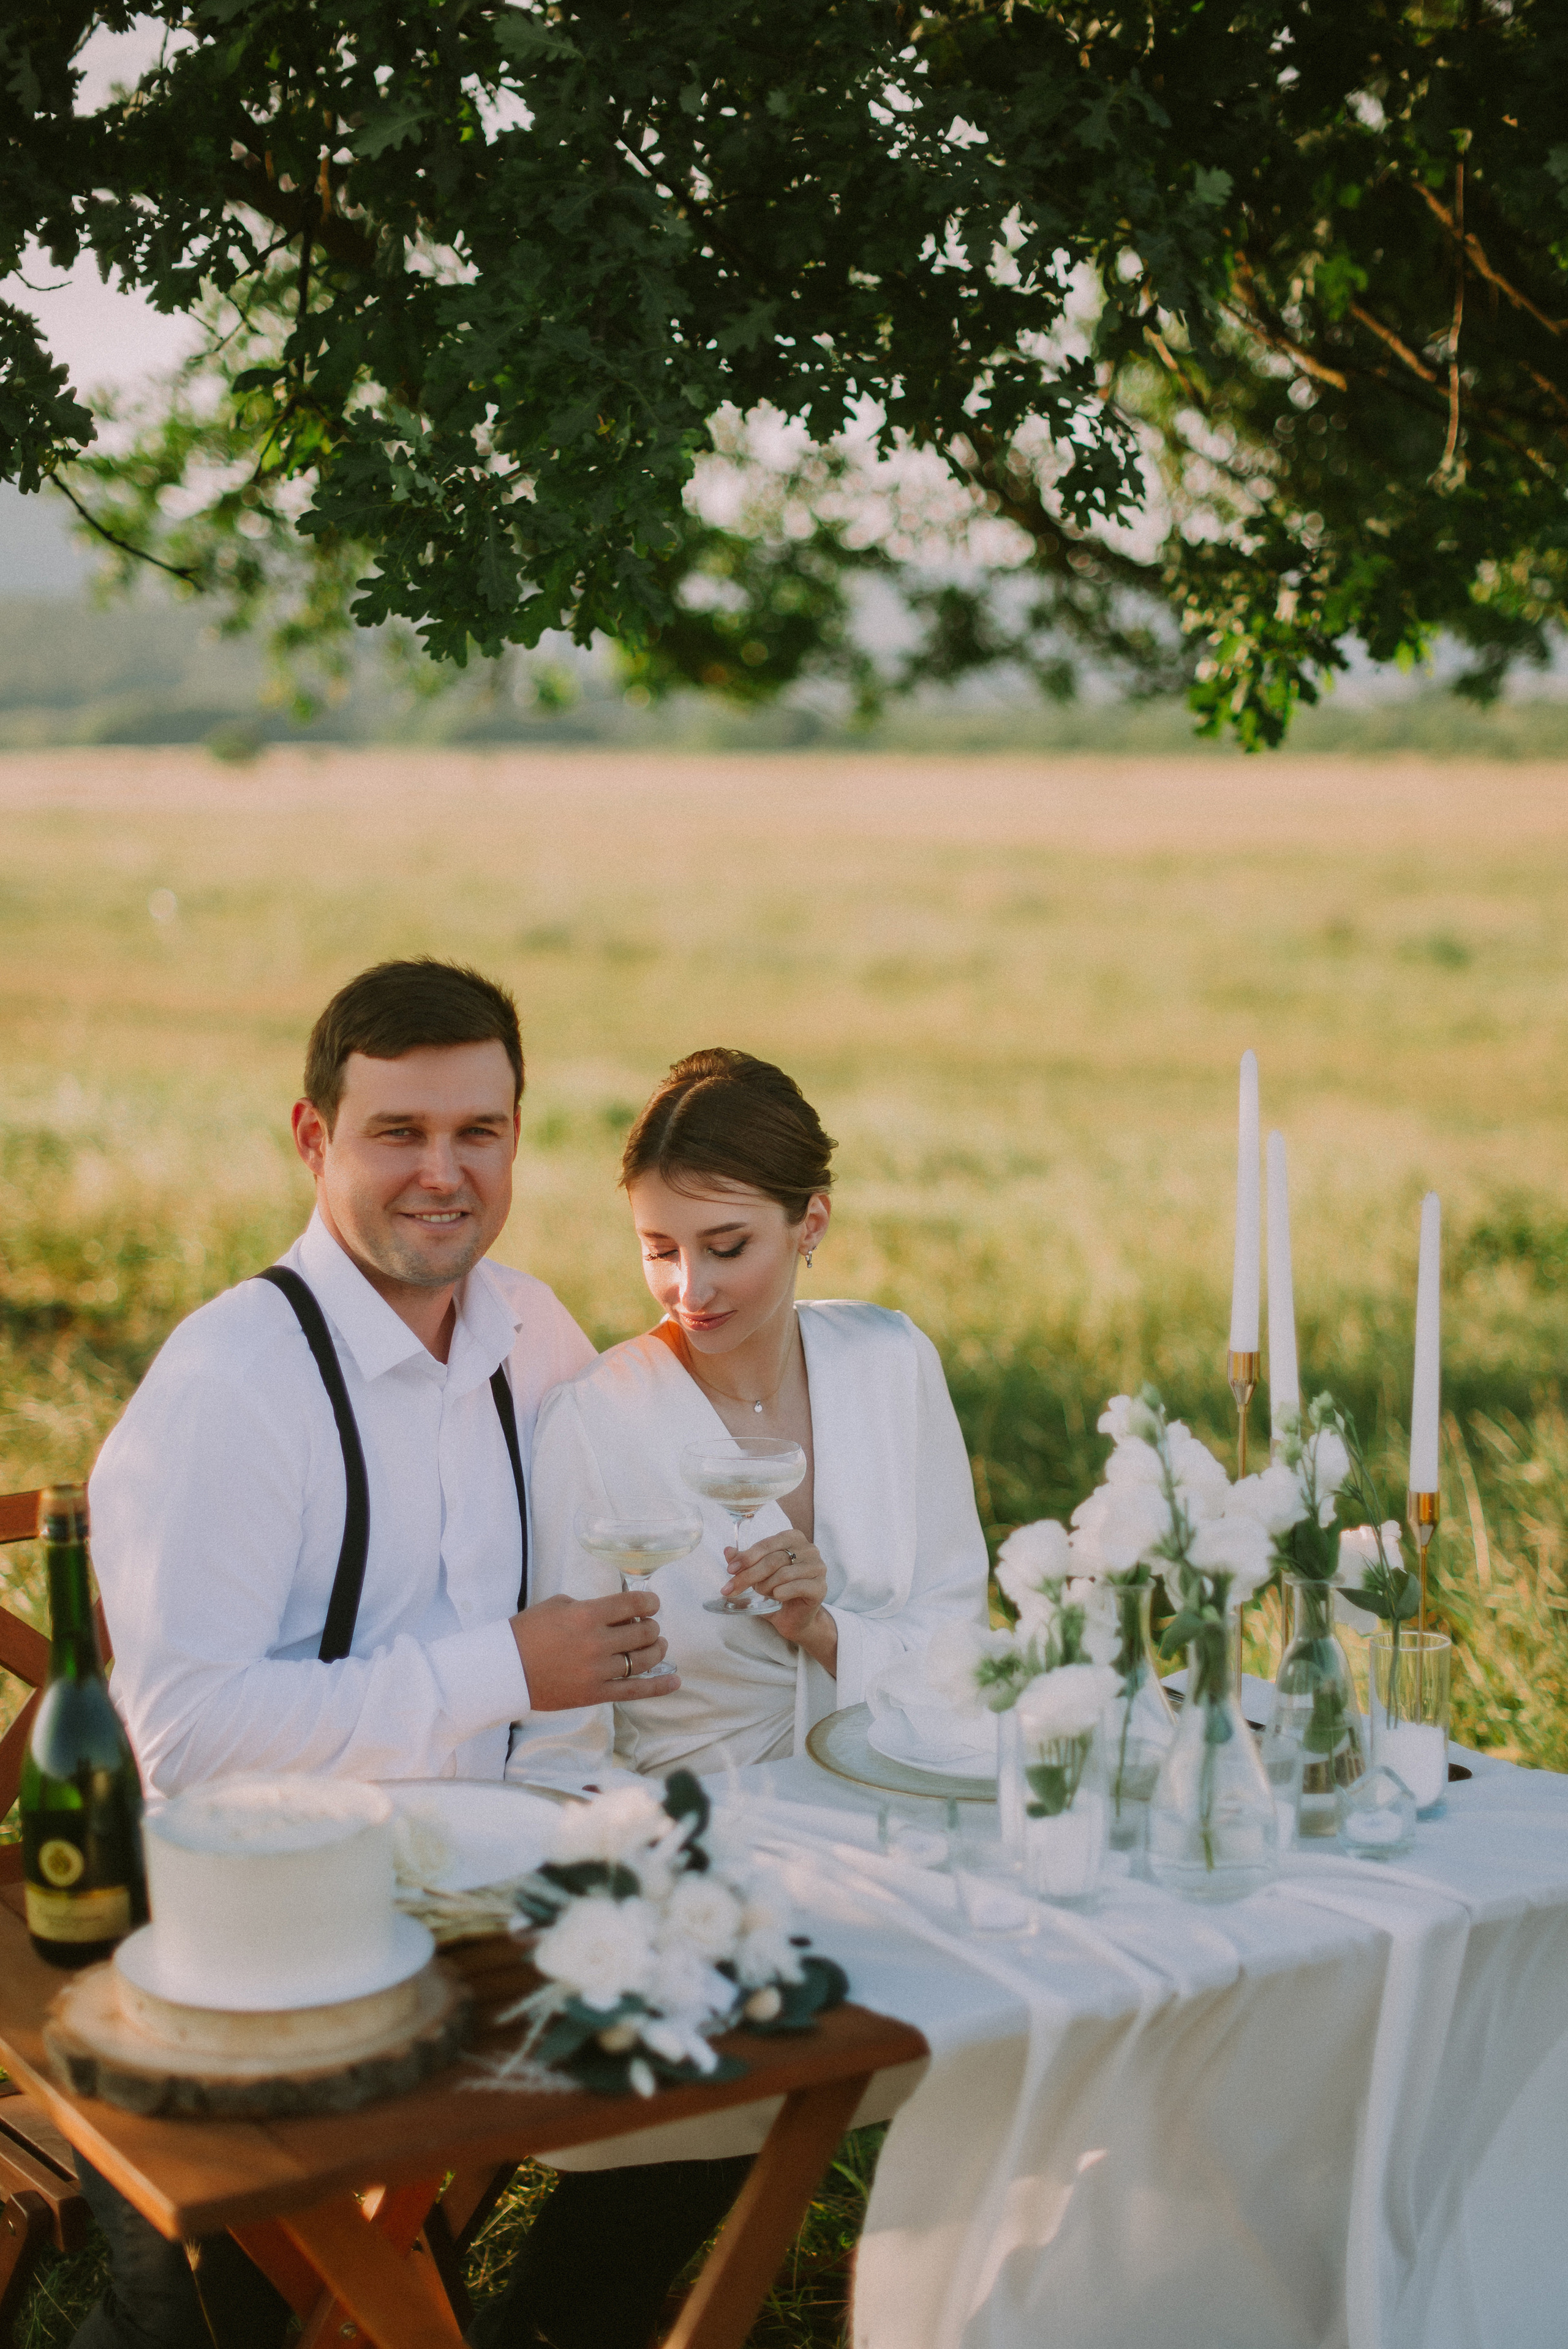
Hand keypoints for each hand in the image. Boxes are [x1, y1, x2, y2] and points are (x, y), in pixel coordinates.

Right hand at [512, 1592, 678, 1710]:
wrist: (505, 1670)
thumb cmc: (527, 1632)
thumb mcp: (558, 1605)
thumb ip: (590, 1607)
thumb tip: (617, 1613)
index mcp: (587, 1616)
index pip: (634, 1604)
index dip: (650, 1603)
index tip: (652, 1604)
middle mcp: (597, 1643)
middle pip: (644, 1632)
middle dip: (651, 1626)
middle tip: (647, 1626)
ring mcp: (598, 1671)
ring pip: (644, 1660)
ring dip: (656, 1650)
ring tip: (656, 1645)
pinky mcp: (595, 1695)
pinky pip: (635, 1691)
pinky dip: (659, 1686)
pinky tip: (675, 1681)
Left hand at [722, 1536, 837, 1670]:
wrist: (794, 1618)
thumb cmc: (776, 1590)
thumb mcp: (757, 1574)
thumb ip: (745, 1561)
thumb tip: (728, 1551)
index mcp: (793, 1538)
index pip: (766, 1544)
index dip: (746, 1557)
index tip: (730, 1570)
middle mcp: (809, 1549)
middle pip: (773, 1560)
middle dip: (749, 1576)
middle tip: (732, 1589)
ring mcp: (818, 1567)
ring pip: (783, 1574)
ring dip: (766, 1586)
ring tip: (762, 1593)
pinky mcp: (820, 1587)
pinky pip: (798, 1587)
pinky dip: (782, 1593)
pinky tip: (776, 1597)